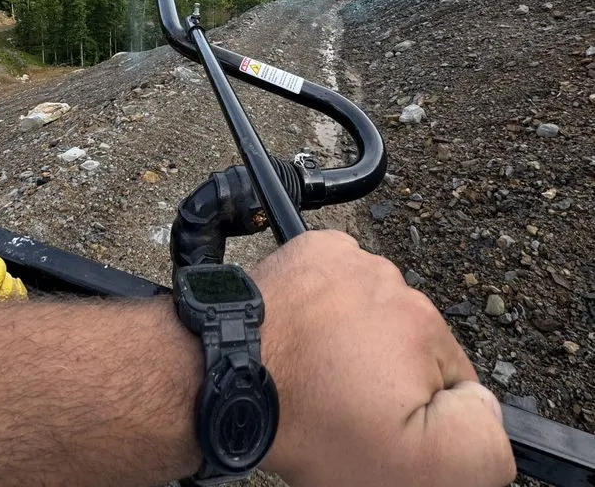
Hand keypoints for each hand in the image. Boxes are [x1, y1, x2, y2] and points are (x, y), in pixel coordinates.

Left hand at [254, 230, 514, 486]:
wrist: (228, 372)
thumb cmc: (309, 419)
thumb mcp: (415, 468)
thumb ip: (480, 441)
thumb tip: (486, 408)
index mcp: (425, 325)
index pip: (450, 378)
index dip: (418, 412)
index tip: (380, 425)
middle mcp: (393, 281)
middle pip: (408, 341)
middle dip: (385, 373)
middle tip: (342, 402)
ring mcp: (349, 258)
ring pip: (372, 312)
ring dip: (353, 338)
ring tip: (317, 369)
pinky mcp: (312, 249)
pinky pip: (337, 281)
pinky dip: (326, 304)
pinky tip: (306, 334)